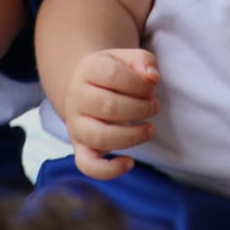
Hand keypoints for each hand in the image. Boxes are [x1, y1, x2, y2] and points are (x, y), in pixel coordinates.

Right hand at [60, 48, 160, 179]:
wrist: (87, 89)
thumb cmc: (113, 74)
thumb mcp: (126, 59)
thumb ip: (143, 61)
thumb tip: (152, 77)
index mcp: (87, 69)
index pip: (113, 74)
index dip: (140, 83)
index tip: (152, 87)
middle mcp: (76, 97)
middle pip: (109, 106)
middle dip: (141, 108)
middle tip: (154, 107)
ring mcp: (76, 125)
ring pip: (101, 137)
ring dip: (133, 136)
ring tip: (150, 129)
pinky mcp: (80, 148)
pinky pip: (87, 165)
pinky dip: (109, 170)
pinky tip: (130, 162)